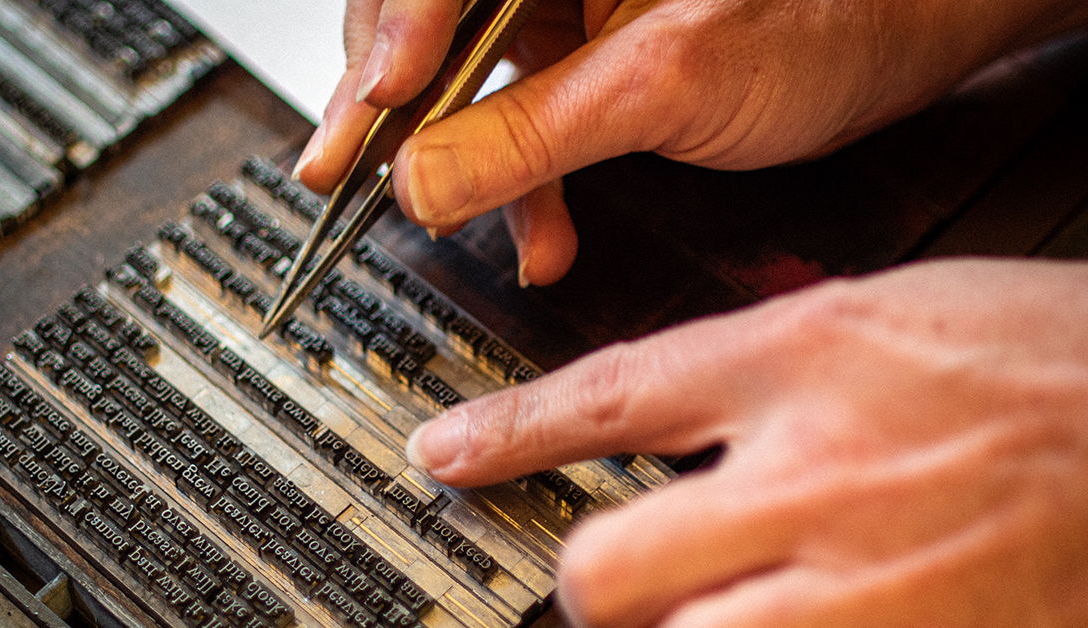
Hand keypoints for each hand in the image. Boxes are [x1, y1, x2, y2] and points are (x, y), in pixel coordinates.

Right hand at [292, 0, 1087, 284]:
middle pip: (418, 20)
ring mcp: (555, 7)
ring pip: (458, 78)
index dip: (389, 34)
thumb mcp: (665, 84)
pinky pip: (510, 117)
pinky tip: (538, 232)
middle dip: (391, 106)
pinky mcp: (574, 57)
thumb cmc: (822, 19)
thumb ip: (533, 133)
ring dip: (459, 166)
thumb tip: (422, 178)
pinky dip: (516, 183)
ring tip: (469, 225)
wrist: (894, 46)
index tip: (369, 112)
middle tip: (351, 170)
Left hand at [405, 258, 1087, 626]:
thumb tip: (673, 401)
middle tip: (623, 573)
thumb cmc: (1045, 362)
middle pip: (605, 568)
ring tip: (719, 607)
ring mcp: (862, 588)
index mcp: (806, 362)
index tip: (448, 455)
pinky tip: (796, 618)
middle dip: (597, 582)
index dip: (507, 433)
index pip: (607, 399)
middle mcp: (815, 478)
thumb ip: (766, 364)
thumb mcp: (888, 316)